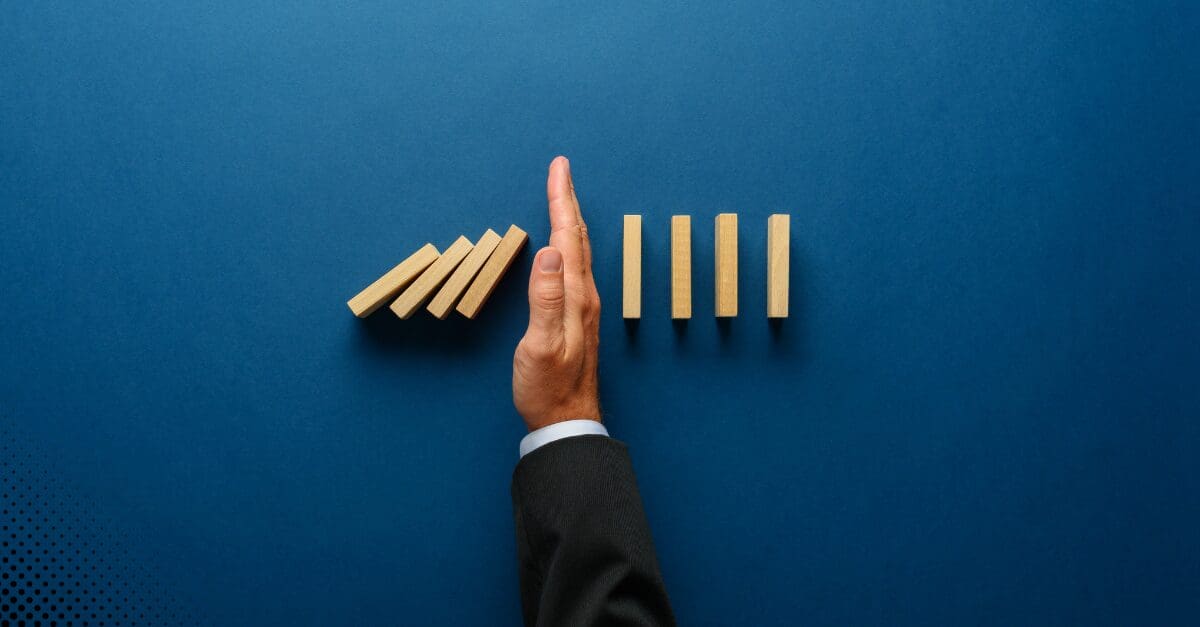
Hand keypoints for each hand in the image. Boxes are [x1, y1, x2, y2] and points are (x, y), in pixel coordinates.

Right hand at [512, 156, 601, 431]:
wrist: (565, 420)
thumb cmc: (548, 387)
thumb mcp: (540, 345)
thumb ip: (545, 299)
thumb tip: (549, 252)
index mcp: (574, 296)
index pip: (567, 237)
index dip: (561, 200)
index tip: (559, 168)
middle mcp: (584, 296)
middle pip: (576, 237)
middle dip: (566, 200)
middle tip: (560, 170)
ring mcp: (582, 306)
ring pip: (577, 251)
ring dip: (568, 220)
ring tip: (562, 197)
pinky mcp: (576, 317)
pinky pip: (574, 267)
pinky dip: (567, 244)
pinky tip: (564, 247)